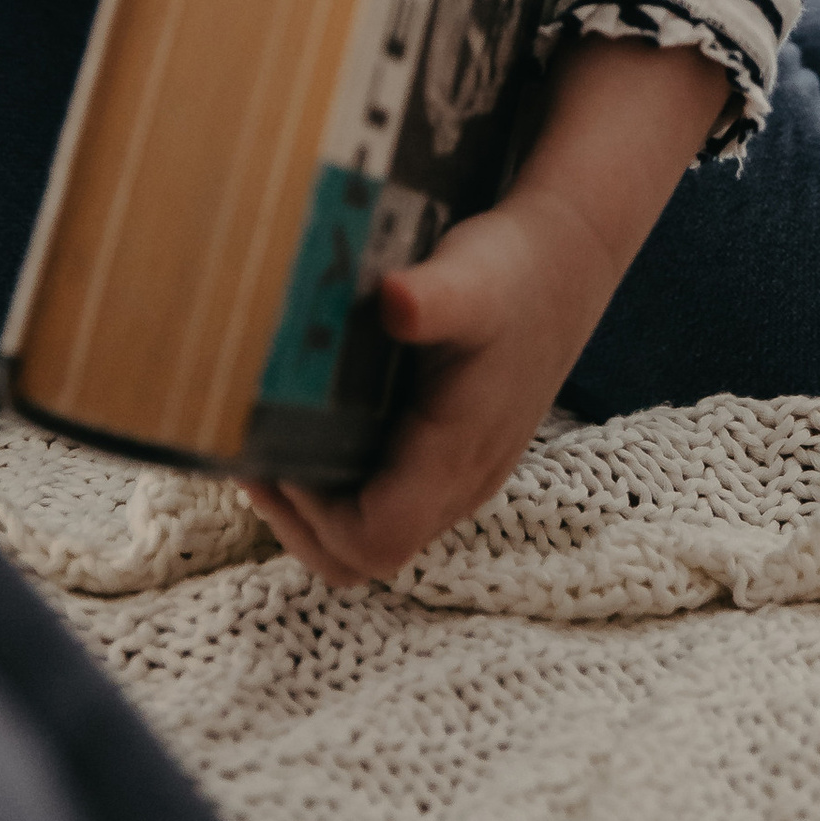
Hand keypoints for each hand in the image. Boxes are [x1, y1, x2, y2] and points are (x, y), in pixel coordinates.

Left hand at [242, 35, 726, 585]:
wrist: (566, 263)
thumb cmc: (513, 272)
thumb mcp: (472, 277)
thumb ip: (434, 297)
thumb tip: (393, 299)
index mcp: (457, 456)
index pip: (373, 539)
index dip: (312, 516)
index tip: (278, 455)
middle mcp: (460, 483)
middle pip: (360, 558)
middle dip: (296, 523)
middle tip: (253, 459)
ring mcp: (457, 478)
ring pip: (370, 538)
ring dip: (312, 511)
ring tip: (269, 449)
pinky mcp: (450, 461)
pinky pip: (384, 505)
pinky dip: (337, 489)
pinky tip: (308, 432)